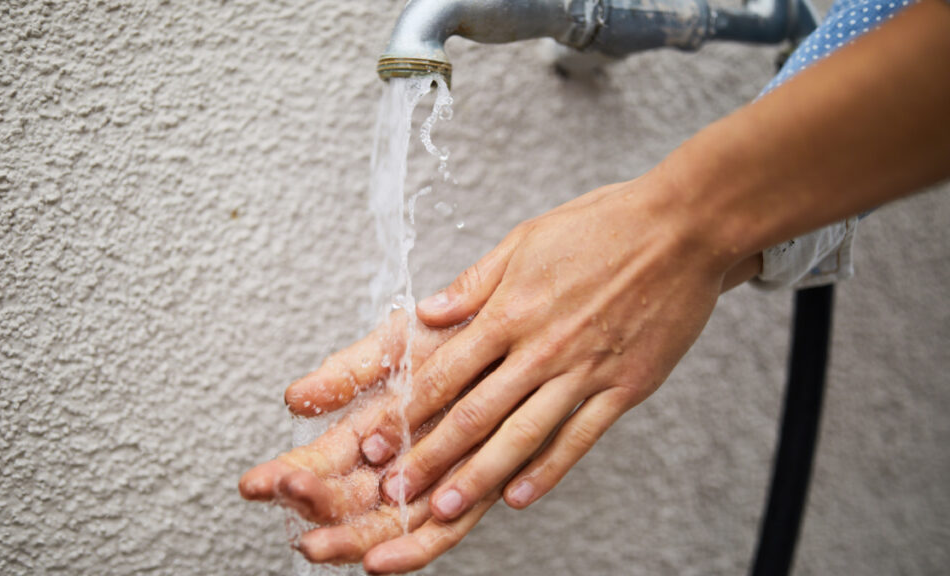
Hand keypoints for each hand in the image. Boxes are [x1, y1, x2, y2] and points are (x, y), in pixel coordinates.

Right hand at [240, 312, 502, 573]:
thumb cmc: (460, 333)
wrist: (522, 324)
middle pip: (346, 500)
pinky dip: (411, 549)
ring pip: (385, 524)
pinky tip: (378, 562)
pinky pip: (441, 532)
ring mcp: (434, 479)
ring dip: (348, 538)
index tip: (257, 483)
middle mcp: (398, 461)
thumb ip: (349, 374)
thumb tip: (296, 399)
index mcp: (371, 427)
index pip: (320, 462)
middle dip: (312, 508)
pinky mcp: (476, 490)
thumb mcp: (397, 345)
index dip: (287, 474)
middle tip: (288, 502)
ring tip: (316, 543)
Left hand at [354, 176, 757, 526]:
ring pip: (521, 434)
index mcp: (511, 310)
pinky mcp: (623, 388)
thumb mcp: (526, 240)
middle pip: (475, 413)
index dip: (406, 410)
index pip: (446, 371)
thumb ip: (474, 284)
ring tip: (446, 507)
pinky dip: (548, 470)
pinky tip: (518, 496)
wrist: (682, 229)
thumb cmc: (602, 226)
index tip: (379, 439)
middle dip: (430, 455)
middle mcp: (541, 348)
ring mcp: (584, 372)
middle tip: (395, 490)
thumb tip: (427, 313)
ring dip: (479, 475)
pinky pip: (579, 438)